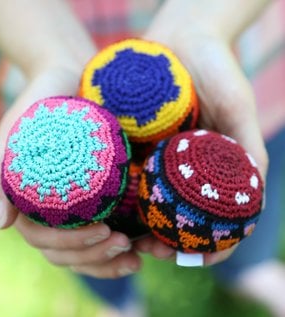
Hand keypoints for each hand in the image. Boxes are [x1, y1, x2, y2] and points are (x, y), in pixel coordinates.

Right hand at [0, 66, 141, 277]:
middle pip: (71, 253)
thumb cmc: (38, 107)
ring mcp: (79, 207)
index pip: (47, 242)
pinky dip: (132, 242)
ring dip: (114, 261)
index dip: (73, 247)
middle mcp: (56, 212)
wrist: (67, 81)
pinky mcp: (102, 196)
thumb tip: (3, 224)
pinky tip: (152, 243)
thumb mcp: (13, 135)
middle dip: (98, 258)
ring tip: (140, 255)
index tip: (105, 232)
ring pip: (91, 249)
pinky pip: (114, 227)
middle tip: (126, 246)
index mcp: (33, 206)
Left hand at [134, 0, 268, 265]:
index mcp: (210, 167)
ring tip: (125, 237)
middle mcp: (183, 168)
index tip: (192, 258)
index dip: (206, 244)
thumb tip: (258, 198)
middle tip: (148, 250)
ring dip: (138, 225)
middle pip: (175, 217)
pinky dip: (120, 194)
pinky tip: (109, 205)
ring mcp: (158, 158)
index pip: (212, 218)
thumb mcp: (237, 107)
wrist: (180, 39)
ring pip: (147, 202)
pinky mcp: (135, 144)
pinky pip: (126, 174)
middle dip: (165, 241)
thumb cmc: (216, 69)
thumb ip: (247, 149)